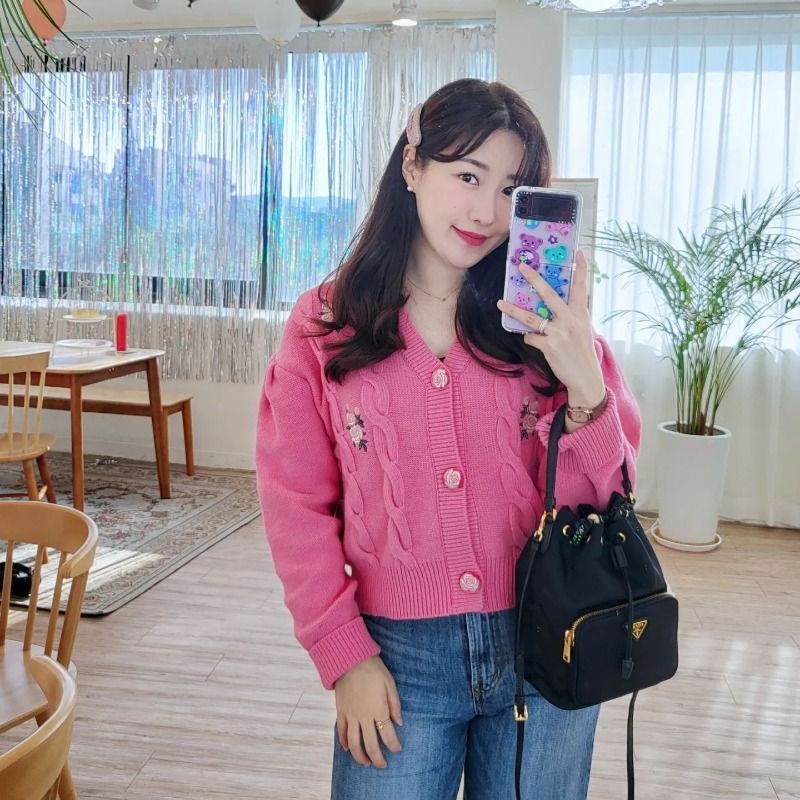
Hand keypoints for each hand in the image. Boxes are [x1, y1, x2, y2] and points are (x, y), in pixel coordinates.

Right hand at [334, 655, 403, 768]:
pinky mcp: (341, 712)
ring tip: (366, 763)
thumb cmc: (373, 669)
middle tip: (383, 765)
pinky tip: (348, 749)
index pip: (388, 735)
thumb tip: (399, 723)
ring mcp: (351, 715)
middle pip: (371, 745)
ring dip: (360, 757)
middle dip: (378, 759)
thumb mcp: (390, 683)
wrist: (349, 659)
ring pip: (354, 744)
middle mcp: (364, 716)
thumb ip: (395, 705)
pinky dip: (344, 743)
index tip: (398, 750)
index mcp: (379, 709)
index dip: (394, 746)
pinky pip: (341, 732)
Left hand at [497, 250, 604, 407]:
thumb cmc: (582, 352)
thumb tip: (552, 306)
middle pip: (549, 294)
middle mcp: (570, 320)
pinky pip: (531, 337)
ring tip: (500, 304)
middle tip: (521, 266)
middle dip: (534, 279)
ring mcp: (559, 332)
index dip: (581, 269)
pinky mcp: (549, 346)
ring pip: (531, 317)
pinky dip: (530, 339)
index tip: (579, 252)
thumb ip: (571, 315)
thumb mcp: (583, 329)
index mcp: (580, 313)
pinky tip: (537, 343)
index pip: (581, 287)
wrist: (585, 377)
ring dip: (514, 310)